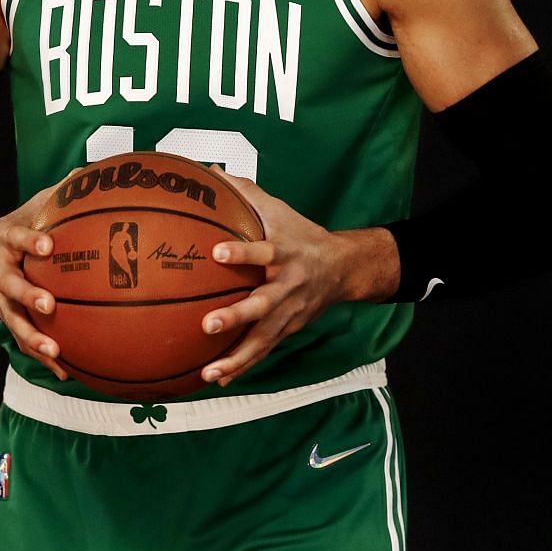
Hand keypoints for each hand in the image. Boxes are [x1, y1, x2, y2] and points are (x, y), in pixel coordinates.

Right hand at [0, 193, 69, 381]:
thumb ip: (61, 194)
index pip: (16, 237)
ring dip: (33, 338)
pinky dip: (44, 357)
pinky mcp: (7, 318)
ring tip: (55, 351)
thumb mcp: (33, 206)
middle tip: (48, 304)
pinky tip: (68, 372)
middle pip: (10, 286)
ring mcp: (1, 299)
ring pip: (14, 321)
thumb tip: (96, 171)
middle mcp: (0, 272)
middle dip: (28, 296)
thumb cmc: (20, 227)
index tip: (49, 244)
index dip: (30, 241)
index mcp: (6, 240)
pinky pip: (25, 340)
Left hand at [196, 172, 398, 387]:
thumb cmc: (300, 234)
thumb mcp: (278, 209)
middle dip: (236, 316)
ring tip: (208, 373)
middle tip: (207, 324)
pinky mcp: (289, 329)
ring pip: (263, 338)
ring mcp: (290, 312)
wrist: (344, 267)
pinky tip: (216, 378)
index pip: (263, 250)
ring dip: (236, 357)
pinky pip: (263, 351)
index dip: (242, 251)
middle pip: (263, 304)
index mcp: (285, 252)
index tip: (216, 251)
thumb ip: (243, 192)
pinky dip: (241, 366)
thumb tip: (207, 172)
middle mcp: (289, 285)